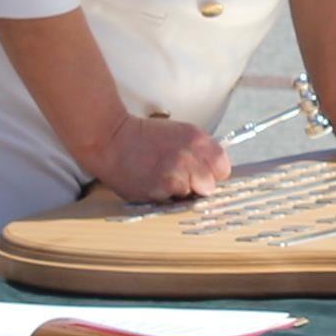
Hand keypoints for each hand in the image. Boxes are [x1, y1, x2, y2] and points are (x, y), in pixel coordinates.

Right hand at [97, 114, 230, 203]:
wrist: (111, 140)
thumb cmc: (143, 137)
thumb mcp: (178, 134)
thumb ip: (198, 152)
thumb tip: (212, 173)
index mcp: (198, 139)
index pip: (223, 168)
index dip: (212, 174)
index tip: (201, 173)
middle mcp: (192, 157)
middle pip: (210, 187)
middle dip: (197, 186)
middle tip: (180, 179)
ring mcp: (178, 175)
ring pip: (190, 196)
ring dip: (178, 192)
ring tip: (161, 179)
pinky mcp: (162, 189)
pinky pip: (171, 201)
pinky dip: (163, 197)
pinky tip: (151, 183)